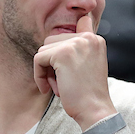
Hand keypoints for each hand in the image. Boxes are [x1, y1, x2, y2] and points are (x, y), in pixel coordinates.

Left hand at [33, 14, 117, 131]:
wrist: (95, 110)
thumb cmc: (88, 95)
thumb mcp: (88, 66)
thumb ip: (77, 50)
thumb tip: (52, 42)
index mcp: (96, 40)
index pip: (79, 22)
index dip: (67, 34)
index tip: (71, 30)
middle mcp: (88, 38)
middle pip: (53, 40)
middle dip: (51, 62)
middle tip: (60, 82)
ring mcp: (75, 44)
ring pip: (44, 49)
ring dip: (46, 70)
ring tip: (60, 86)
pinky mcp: (62, 53)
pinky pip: (38, 59)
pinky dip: (39, 76)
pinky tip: (48, 89)